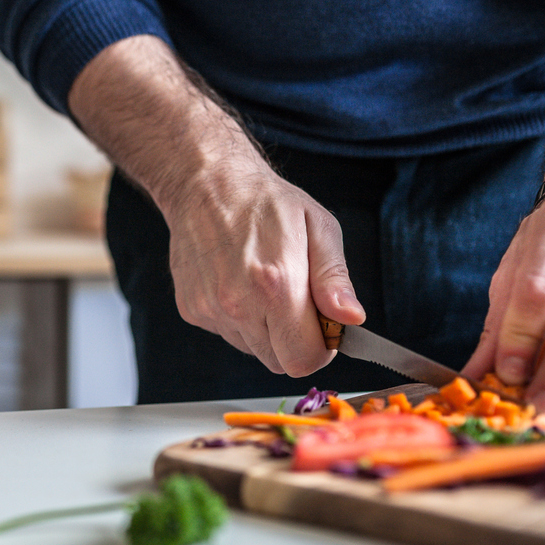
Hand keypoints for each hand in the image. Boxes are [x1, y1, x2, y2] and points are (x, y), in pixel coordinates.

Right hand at [66, 35, 363, 378]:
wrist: (206, 183)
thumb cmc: (266, 202)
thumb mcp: (319, 229)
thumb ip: (335, 280)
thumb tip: (351, 319)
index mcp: (277, 285)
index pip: (304, 359)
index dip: (321, 349)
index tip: (323, 326)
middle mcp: (238, 304)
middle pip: (279, 362)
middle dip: (295, 341)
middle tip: (297, 302)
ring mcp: (211, 310)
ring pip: (254, 350)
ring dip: (267, 330)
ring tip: (264, 286)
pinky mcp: (192, 311)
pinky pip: (229, 335)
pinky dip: (240, 319)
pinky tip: (240, 283)